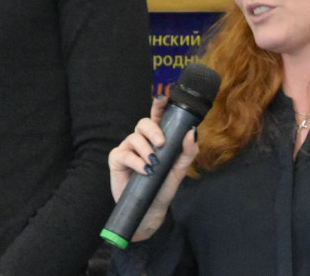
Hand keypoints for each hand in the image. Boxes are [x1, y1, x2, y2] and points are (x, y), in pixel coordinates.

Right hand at [108, 96, 199, 241]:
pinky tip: (145, 170)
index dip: (158, 106)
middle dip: (153, 129)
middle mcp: (142, 140)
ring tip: (154, 163)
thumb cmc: (164, 185)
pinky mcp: (117, 160)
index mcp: (158, 137)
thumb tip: (192, 131)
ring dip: (146, 150)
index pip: (157, 117)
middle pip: (143, 123)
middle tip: (161, 143)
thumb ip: (188, 150)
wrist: (151, 209)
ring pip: (134, 137)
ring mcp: (128, 148)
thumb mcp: (180, 168)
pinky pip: (124, 153)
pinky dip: (136, 161)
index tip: (163, 99)